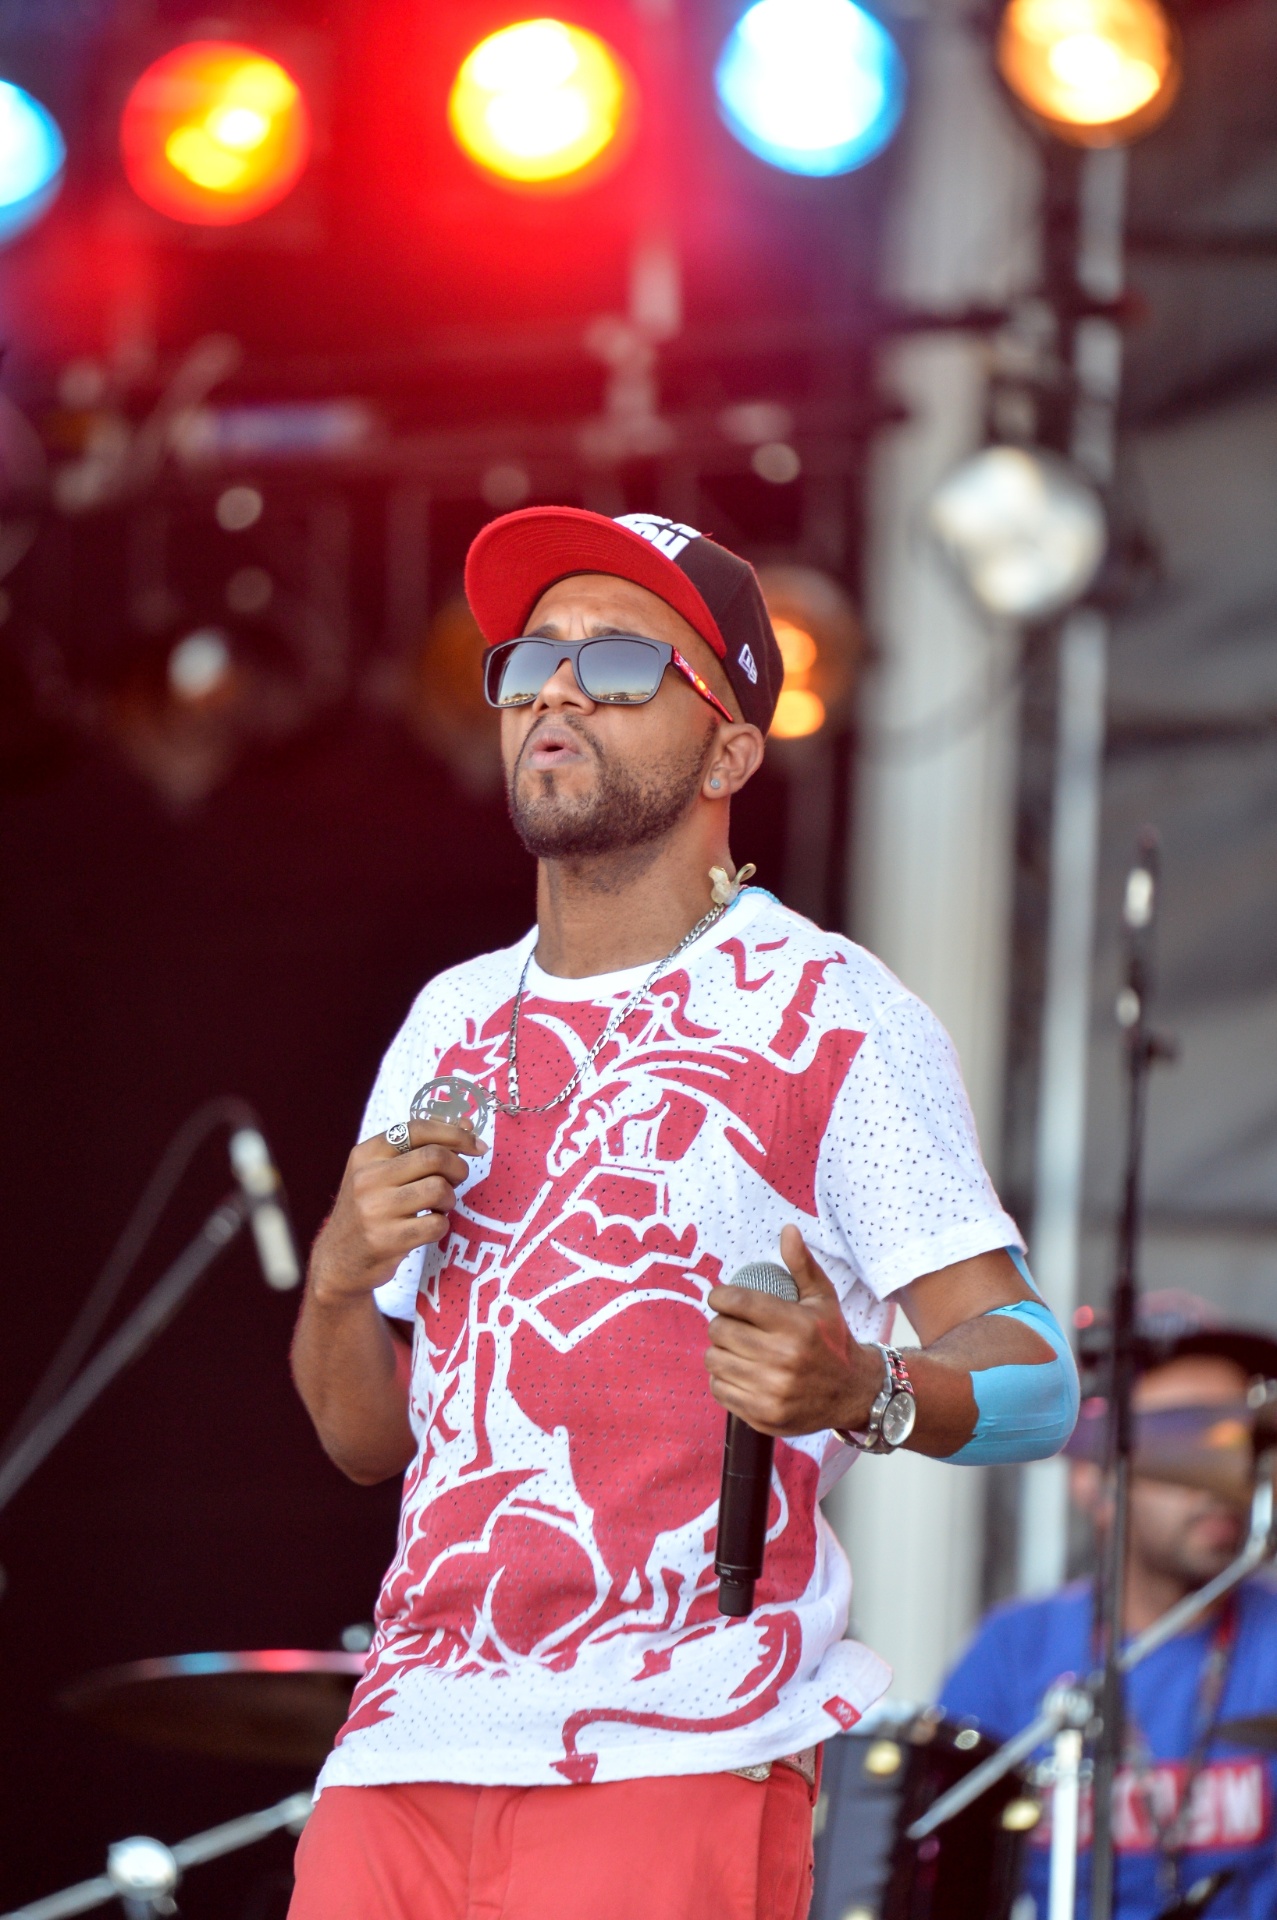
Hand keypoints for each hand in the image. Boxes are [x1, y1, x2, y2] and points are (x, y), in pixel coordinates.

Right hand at [308, 1120, 485, 1304]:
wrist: (340, 1260)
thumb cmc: (370, 1209)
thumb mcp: (380, 1172)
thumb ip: (418, 1148)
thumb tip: (467, 1125)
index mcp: (366, 1154)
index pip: (418, 1129)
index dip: (454, 1133)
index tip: (476, 1145)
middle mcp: (367, 1178)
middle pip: (434, 1157)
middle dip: (458, 1167)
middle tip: (456, 1180)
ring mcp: (375, 1210)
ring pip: (438, 1189)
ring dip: (449, 1199)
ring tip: (438, 1206)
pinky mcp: (386, 1240)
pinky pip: (436, 1224)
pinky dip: (441, 1225)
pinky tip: (428, 1227)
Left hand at [705, 1225, 880, 1436]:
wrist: (854, 1392)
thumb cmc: (832, 1339)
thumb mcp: (823, 1298)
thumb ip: (801, 1264)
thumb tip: (787, 1230)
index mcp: (796, 1325)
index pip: (737, 1302)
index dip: (720, 1296)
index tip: (721, 1298)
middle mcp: (783, 1359)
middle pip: (720, 1331)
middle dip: (720, 1323)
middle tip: (730, 1324)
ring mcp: (772, 1391)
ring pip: (714, 1361)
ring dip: (719, 1351)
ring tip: (733, 1348)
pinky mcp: (764, 1415)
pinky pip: (719, 1390)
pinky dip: (722, 1379)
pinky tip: (738, 1372)